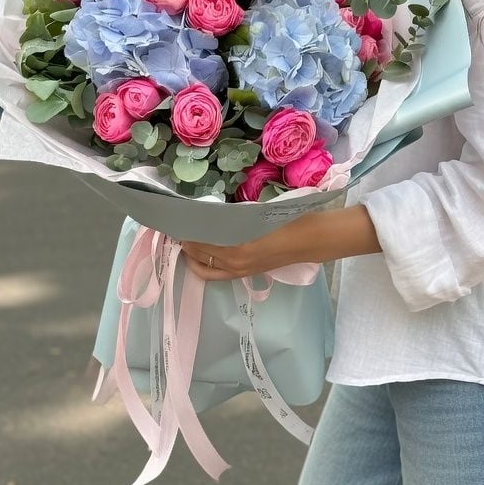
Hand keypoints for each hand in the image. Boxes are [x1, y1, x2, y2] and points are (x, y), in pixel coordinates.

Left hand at [177, 206, 380, 281]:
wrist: (311, 240)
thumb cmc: (288, 219)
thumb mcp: (257, 212)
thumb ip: (231, 215)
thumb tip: (204, 211)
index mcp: (236, 247)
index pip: (198, 240)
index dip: (183, 230)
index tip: (172, 217)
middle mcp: (234, 263)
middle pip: (197, 254)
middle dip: (183, 241)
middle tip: (173, 226)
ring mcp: (240, 271)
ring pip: (204, 267)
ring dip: (191, 254)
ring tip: (183, 239)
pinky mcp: (245, 273)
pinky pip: (215, 273)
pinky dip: (204, 263)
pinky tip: (202, 251)